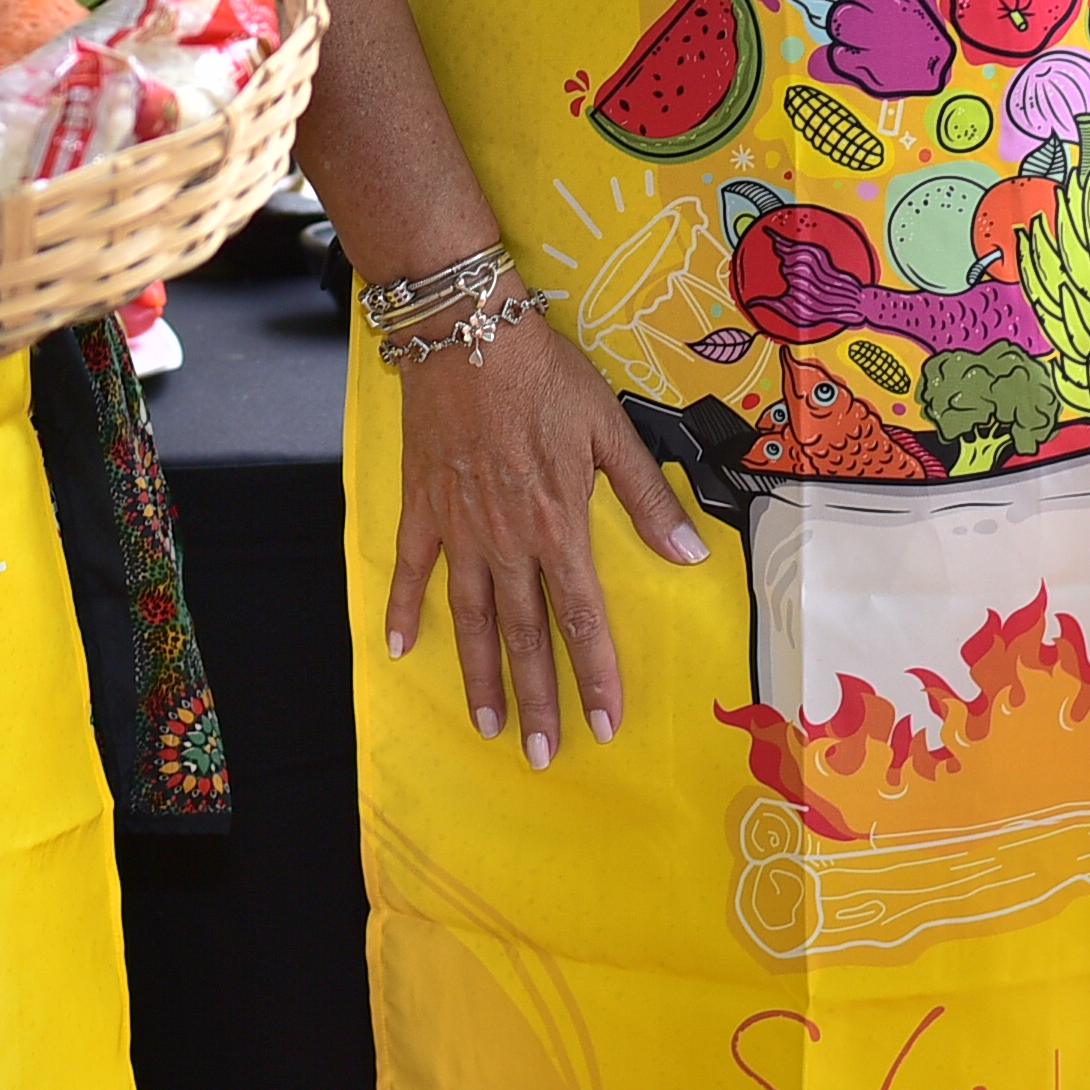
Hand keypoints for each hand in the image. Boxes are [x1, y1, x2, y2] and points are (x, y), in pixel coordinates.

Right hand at [382, 311, 707, 768]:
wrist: (466, 334)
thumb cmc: (544, 375)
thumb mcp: (610, 428)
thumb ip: (647, 498)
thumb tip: (690, 555)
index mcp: (559, 525)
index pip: (582, 617)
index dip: (596, 675)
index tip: (604, 724)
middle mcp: (509, 541)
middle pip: (526, 635)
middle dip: (537, 700)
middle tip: (542, 754)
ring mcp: (461, 528)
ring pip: (472, 618)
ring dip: (479, 675)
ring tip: (485, 725)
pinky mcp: (424, 506)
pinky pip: (413, 568)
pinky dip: (405, 610)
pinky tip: (399, 649)